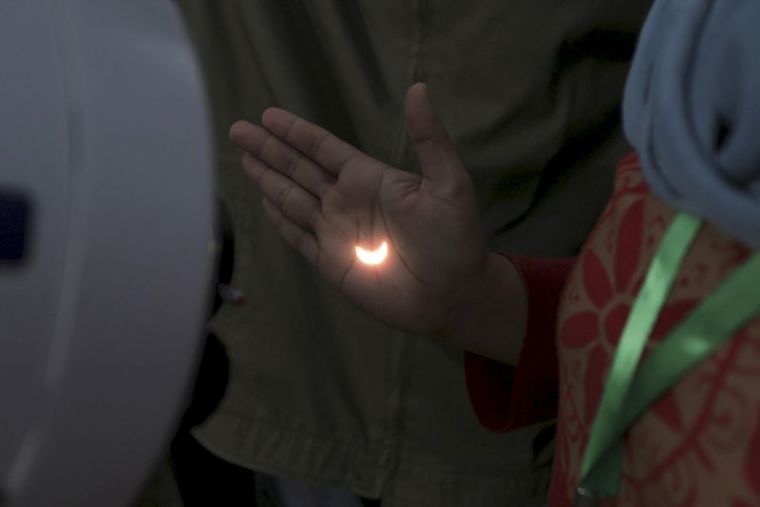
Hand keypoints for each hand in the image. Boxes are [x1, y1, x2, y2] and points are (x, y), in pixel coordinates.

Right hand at [229, 84, 505, 339]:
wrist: (451, 295)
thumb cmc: (454, 239)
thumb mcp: (449, 184)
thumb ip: (429, 140)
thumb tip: (419, 89)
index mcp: (370, 179)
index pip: (323, 148)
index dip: (296, 132)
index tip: (269, 115)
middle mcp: (347, 201)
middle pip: (298, 169)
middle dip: (268, 150)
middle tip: (238, 130)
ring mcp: (337, 232)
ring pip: (292, 199)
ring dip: (267, 179)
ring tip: (243, 160)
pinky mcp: (330, 262)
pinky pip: (298, 236)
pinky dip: (280, 221)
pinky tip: (264, 203)